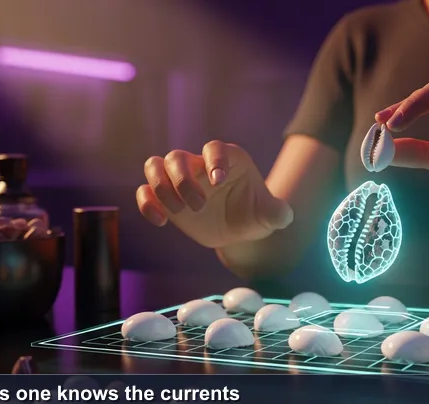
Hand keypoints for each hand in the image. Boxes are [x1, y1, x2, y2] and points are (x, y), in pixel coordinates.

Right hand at [136, 141, 292, 247]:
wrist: (239, 230)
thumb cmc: (256, 214)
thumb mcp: (271, 216)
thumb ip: (278, 213)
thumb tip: (283, 216)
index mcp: (228, 160)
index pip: (215, 149)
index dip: (214, 160)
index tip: (219, 181)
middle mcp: (200, 165)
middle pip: (177, 156)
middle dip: (182, 180)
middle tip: (199, 206)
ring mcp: (180, 180)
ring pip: (155, 165)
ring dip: (160, 187)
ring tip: (177, 211)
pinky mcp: (166, 198)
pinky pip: (145, 192)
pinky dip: (146, 203)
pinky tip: (161, 222)